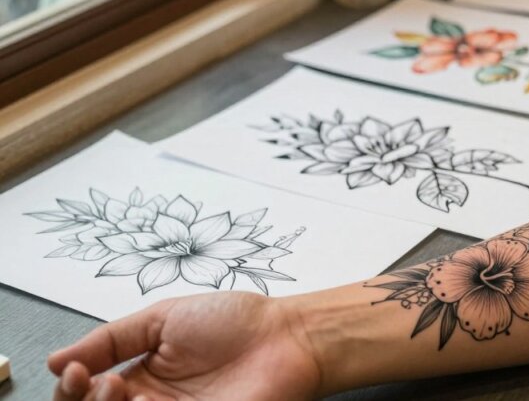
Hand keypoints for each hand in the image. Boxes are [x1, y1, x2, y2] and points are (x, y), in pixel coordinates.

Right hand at [49, 292, 321, 400]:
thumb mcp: (162, 318)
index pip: (86, 395)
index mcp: (140, 376)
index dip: (72, 389)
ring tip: (122, 391)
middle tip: (102, 383)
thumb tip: (58, 359)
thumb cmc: (236, 322)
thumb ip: (111, 339)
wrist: (287, 337)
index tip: (78, 371)